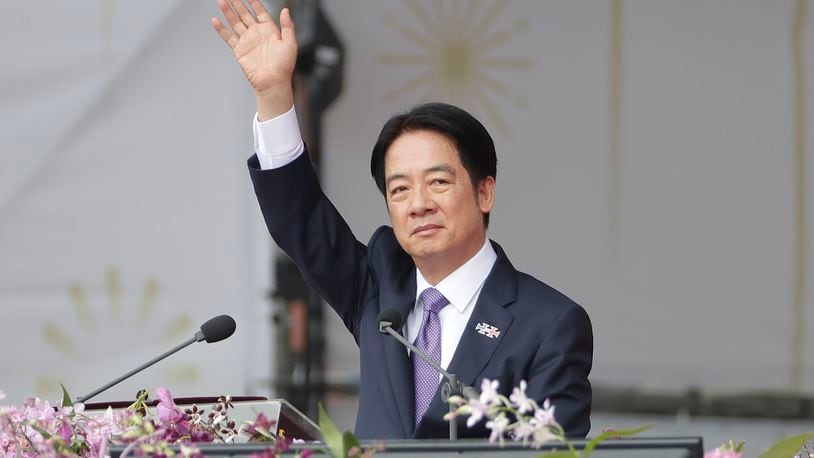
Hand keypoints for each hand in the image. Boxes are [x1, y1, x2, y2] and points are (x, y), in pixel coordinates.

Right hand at [212, 0, 296, 119]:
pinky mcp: (239, 50)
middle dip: (237, 3)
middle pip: (245, 14)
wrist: (273, 83)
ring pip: (235, 22)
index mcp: (269, 30)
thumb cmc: (284, 66)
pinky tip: (215, 20)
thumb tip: (285, 10)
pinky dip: (221, 29)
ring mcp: (247, 41)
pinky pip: (228, 37)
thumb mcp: (290, 44)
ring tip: (221, 1)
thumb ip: (288, 26)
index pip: (260, 11)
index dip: (253, 1)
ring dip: (228, 12)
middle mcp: (257, 33)